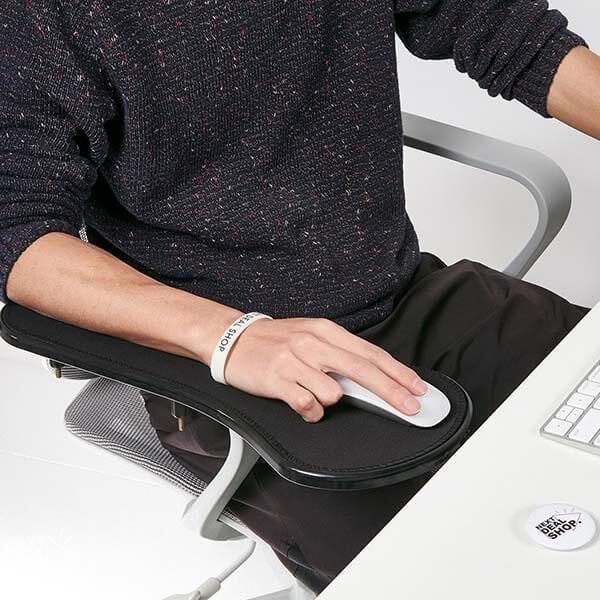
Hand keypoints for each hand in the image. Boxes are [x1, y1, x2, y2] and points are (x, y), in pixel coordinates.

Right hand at [223, 317, 425, 421]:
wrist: (233, 339)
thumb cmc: (276, 340)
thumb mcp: (311, 336)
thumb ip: (340, 353)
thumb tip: (373, 376)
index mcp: (326, 331)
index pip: (370, 353)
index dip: (397, 372)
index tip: (416, 388)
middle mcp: (313, 343)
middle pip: (362, 370)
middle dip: (392, 392)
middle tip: (410, 407)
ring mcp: (294, 361)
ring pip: (334, 393)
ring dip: (331, 401)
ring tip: (313, 392)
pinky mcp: (277, 379)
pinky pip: (308, 405)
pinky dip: (311, 411)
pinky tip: (303, 403)